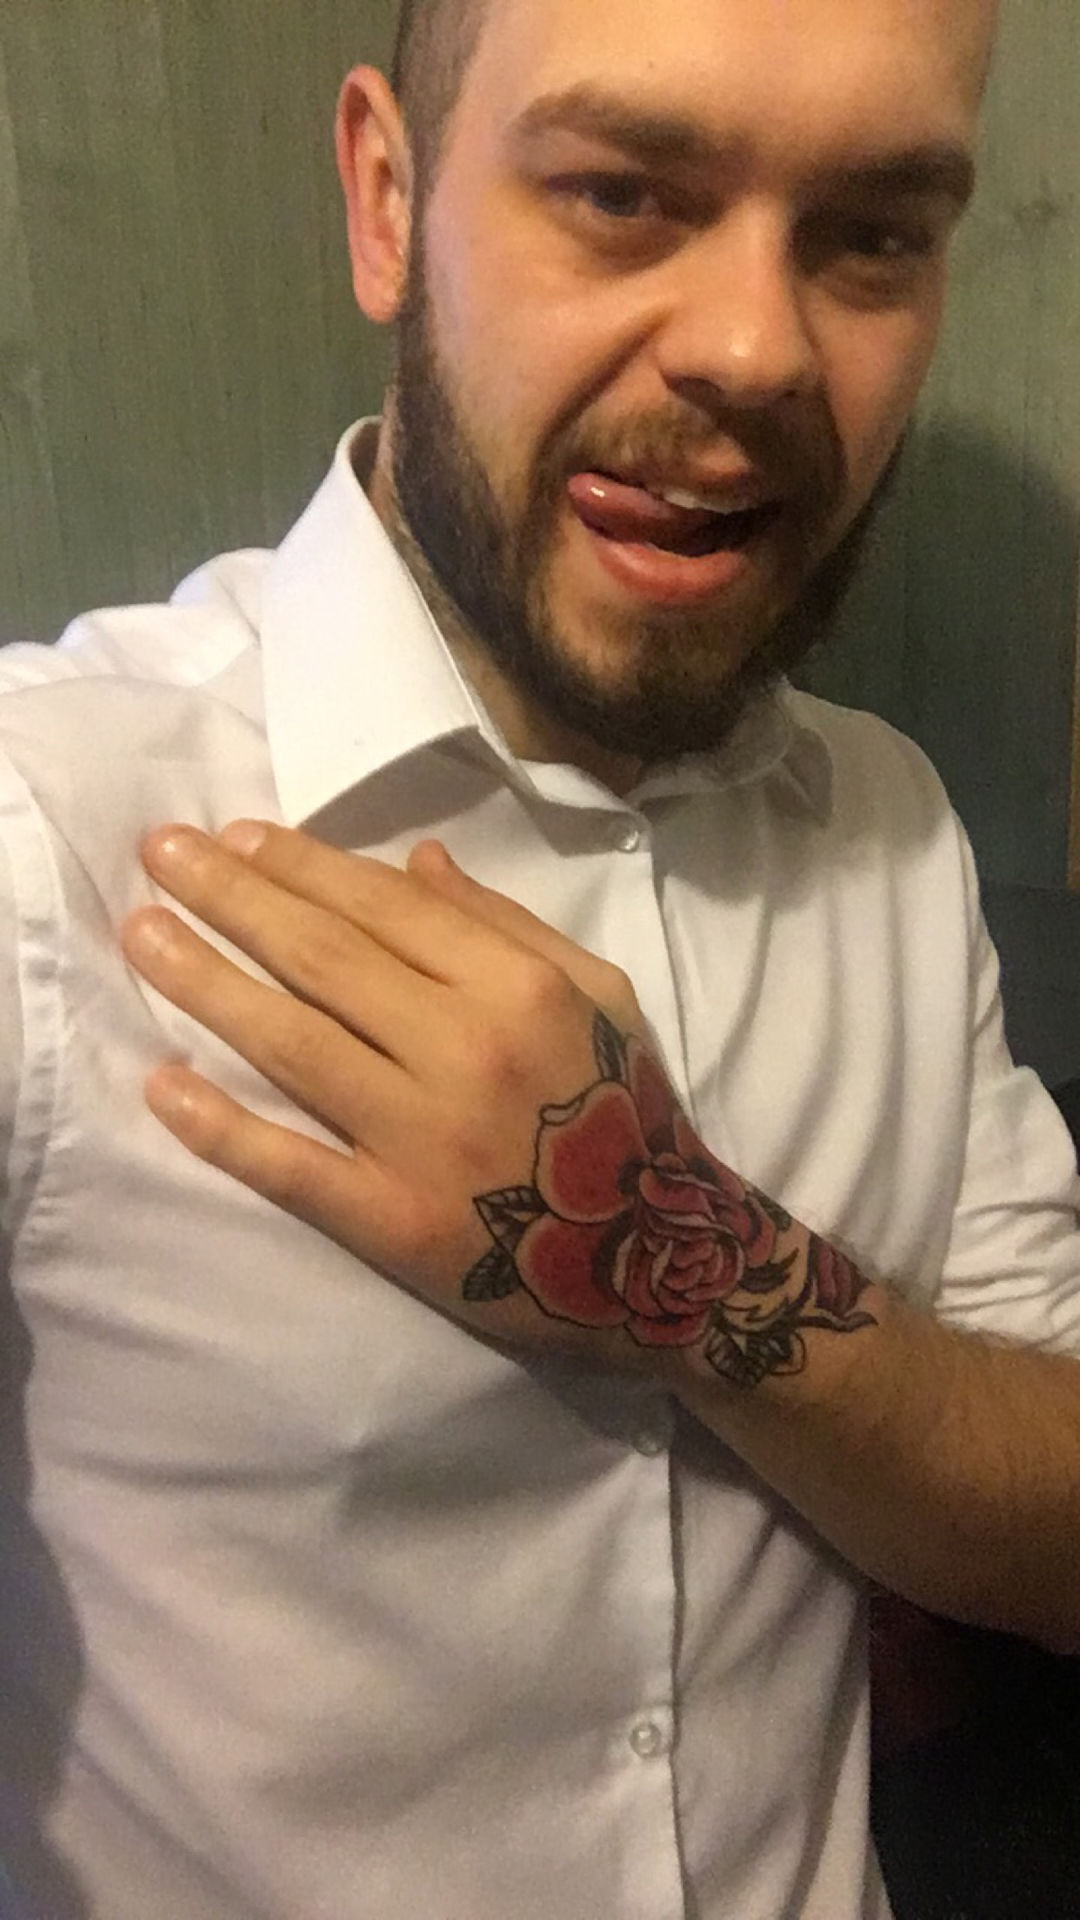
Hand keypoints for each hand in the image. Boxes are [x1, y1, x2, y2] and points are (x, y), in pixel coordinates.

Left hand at [121, 824, 875, 1384]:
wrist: (658, 1258)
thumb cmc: (624, 1111)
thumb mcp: (598, 996)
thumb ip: (505, 925)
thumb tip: (412, 859)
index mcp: (518, 986)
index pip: (384, 906)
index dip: (301, 864)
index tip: (234, 836)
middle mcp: (466, 1051)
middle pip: (323, 958)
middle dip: (230, 895)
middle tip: (158, 852)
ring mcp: (424, 1140)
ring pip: (291, 1044)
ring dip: (205, 982)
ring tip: (141, 935)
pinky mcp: (394, 1223)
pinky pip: (291, 1166)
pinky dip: (220, 1127)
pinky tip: (161, 1085)